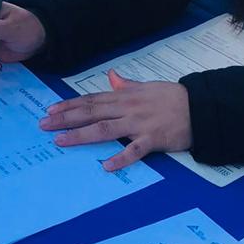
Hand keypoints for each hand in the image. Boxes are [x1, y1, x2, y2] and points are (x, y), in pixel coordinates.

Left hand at [38, 69, 191, 170]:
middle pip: (91, 113)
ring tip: (61, 141)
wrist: (199, 107)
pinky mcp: (153, 139)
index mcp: (124, 96)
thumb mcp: (147, 87)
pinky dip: (121, 158)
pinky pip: (134, 150)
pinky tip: (106, 166)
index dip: (69, 105)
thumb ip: (127, 85)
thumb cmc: (172, 97)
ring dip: (81, 135)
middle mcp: (127, 109)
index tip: (50, 110)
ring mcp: (138, 124)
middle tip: (44, 125)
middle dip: (66, 119)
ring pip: (104, 129)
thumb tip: (112, 77)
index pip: (91, 100)